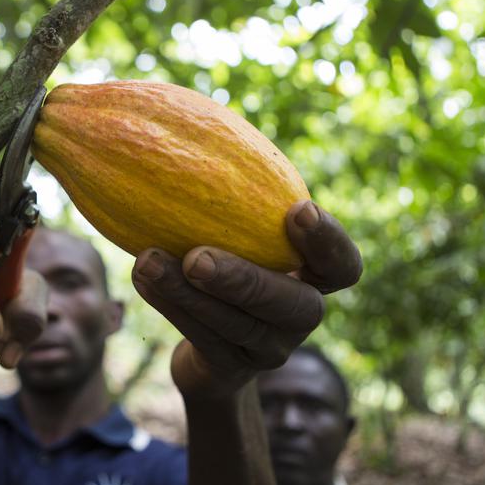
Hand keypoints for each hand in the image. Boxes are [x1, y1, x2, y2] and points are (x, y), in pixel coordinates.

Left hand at [130, 200, 361, 399]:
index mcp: (314, 277)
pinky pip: (202, 338)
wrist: (207, 349)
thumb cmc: (225, 263)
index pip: (343, 266)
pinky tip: (141, 276)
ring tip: (146, 261)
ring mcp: (270, 348)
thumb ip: (237, 196)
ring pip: (235, 325)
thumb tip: (190, 116)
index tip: (296, 209)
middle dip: (244, 280)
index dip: (328, 242)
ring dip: (187, 293)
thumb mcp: (239, 232)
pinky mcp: (232, 368)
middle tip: (197, 257)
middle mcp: (301, 315)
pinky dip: (169, 305)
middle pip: (292, 306)